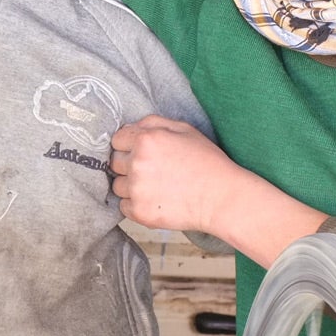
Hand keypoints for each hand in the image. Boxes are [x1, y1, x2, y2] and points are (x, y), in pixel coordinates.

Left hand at [109, 115, 240, 233]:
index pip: (117, 140)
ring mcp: (137, 189)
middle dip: (129, 165)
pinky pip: (123, 206)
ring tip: (156, 187)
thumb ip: (152, 123)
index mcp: (146, 140)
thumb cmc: (206, 162)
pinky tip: (156, 200)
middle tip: (153, 171)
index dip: (130, 146)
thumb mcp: (184, 129)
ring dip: (131, 186)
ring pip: (117, 186)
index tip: (144, 153)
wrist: (221, 197)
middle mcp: (137, 163)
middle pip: (114, 163)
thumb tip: (130, 127)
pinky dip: (135, 205)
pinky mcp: (139, 211)